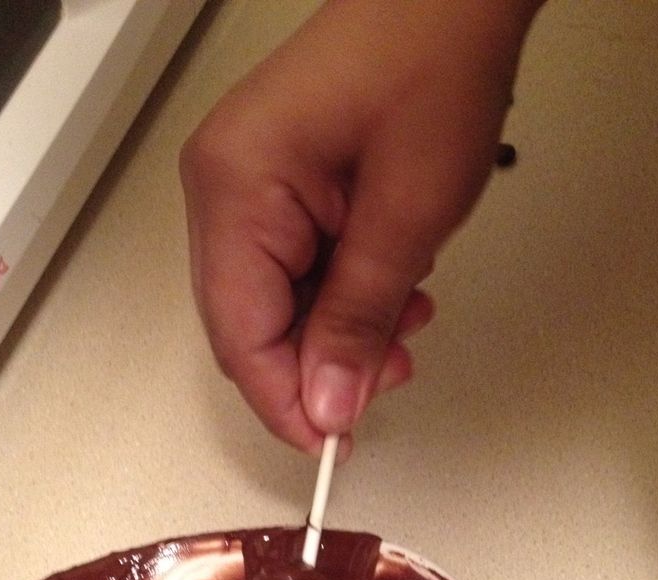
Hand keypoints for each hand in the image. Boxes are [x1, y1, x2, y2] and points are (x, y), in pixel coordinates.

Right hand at [180, 0, 541, 453]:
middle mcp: (224, 186)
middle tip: (383, 381)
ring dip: (340, 335)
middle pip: (249, 325)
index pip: (240, 334)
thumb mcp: (407, 214)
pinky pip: (297, 271)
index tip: (333, 443)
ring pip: (277, 306)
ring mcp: (248, 184)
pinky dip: (345, 298)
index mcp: (235, 186)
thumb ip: (360, 319)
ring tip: (405, 327)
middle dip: (317, 369)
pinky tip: (395, 293)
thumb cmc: (433, 57)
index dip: (286, 401)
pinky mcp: (279, 184)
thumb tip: (328, 403)